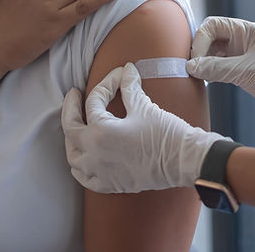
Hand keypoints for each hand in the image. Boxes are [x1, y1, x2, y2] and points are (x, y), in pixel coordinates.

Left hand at [61, 63, 224, 192]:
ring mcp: (101, 172)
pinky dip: (81, 167)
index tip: (120, 75)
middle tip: (74, 95)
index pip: (95, 101)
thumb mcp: (144, 107)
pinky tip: (84, 158)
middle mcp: (95, 154)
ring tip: (77, 126)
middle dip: (70, 108)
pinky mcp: (111, 184)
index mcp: (101, 132)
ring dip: (72, 139)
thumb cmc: (165, 134)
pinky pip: (85, 178)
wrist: (183, 161)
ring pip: (73, 156)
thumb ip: (129, 87)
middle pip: (71, 129)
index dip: (107, 83)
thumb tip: (126, 70)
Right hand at [186, 16, 254, 142]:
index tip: (195, 62)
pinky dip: (210, 71)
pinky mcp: (243, 71)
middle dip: (199, 51)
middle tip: (192, 69)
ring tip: (197, 77)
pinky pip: (219, 66)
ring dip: (203, 62)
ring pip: (213, 52)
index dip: (200, 41)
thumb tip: (190, 66)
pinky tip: (206, 81)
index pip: (213, 25)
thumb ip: (216, 68)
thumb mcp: (246, 73)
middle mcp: (244, 40)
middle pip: (210, 37)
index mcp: (248, 31)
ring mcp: (243, 55)